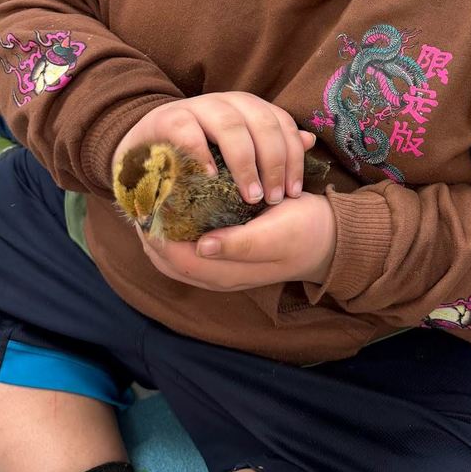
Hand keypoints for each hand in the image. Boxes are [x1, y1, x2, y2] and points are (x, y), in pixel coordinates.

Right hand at [114, 92, 315, 207]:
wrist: (147, 144)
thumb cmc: (202, 150)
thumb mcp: (240, 147)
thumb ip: (273, 144)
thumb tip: (309, 140)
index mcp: (249, 107)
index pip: (281, 124)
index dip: (293, 158)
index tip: (293, 193)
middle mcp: (227, 102)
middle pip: (262, 124)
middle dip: (273, 163)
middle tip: (273, 199)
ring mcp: (197, 107)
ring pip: (230, 125)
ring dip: (245, 163)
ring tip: (250, 196)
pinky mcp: (168, 118)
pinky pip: (188, 131)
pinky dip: (201, 153)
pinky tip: (210, 178)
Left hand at [139, 191, 336, 290]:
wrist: (331, 238)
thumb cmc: (304, 233)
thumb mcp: (275, 236)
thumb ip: (238, 244)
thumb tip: (201, 246)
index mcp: (227, 272)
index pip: (173, 258)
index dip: (154, 234)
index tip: (143, 203)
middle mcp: (218, 273)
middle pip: (167, 259)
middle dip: (149, 232)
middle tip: (139, 198)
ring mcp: (222, 264)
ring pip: (175, 253)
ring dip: (160, 231)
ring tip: (150, 201)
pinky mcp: (227, 250)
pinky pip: (189, 244)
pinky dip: (176, 228)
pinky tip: (175, 205)